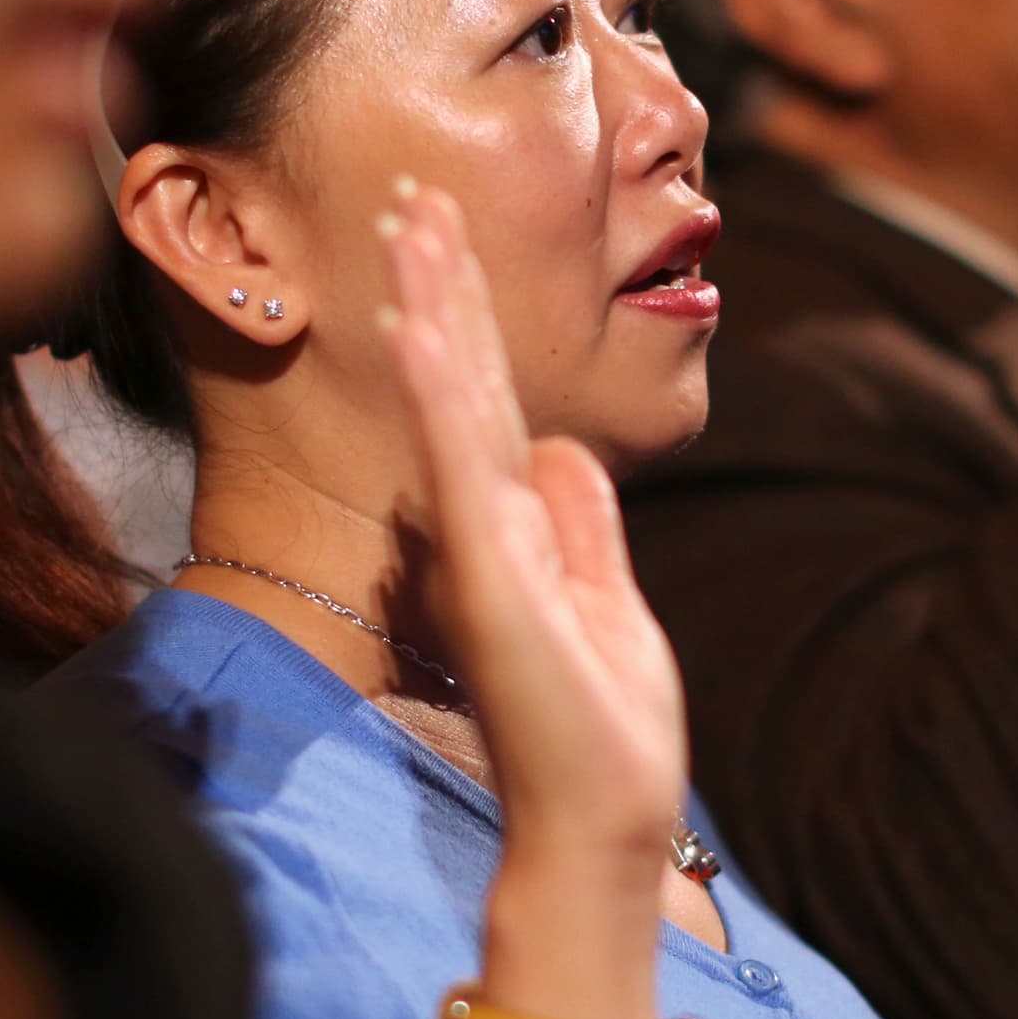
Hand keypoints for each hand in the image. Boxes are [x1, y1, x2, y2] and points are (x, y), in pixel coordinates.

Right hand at [379, 183, 690, 981]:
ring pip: (449, 408)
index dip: (467, 322)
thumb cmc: (603, 731)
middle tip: (413, 199)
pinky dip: (438, 396)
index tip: (446, 242)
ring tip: (411, 230)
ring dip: (431, 313)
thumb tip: (561, 447)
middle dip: (440, 289)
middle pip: (459, 387)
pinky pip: (458, 469)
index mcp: (512, 531)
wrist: (602, 819)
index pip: (486, 404)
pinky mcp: (487, 578)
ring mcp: (478, 551)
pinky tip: (420, 328)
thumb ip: (581, 524)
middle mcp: (482, 530)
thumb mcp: (607, 599)